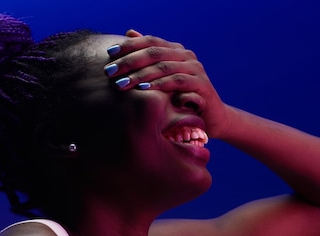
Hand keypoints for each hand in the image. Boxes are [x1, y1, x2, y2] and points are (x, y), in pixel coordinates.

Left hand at [104, 30, 231, 137]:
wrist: (210, 118)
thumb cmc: (180, 99)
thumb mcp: (162, 80)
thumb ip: (148, 58)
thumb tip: (129, 33)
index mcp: (175, 50)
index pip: (149, 41)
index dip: (129, 46)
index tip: (109, 54)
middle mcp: (186, 55)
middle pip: (154, 52)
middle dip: (129, 62)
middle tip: (110, 71)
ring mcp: (195, 68)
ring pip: (164, 66)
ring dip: (140, 75)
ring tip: (122, 83)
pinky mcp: (201, 84)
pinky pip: (178, 81)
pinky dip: (160, 84)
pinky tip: (144, 89)